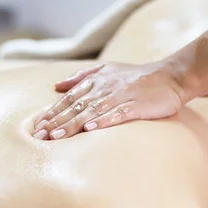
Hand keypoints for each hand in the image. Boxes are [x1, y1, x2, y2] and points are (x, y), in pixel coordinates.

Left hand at [32, 62, 184, 139]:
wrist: (170, 77)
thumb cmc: (136, 77)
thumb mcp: (107, 70)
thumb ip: (81, 78)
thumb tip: (57, 86)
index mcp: (96, 82)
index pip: (69, 98)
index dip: (52, 112)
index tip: (37, 127)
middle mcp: (105, 88)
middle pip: (76, 106)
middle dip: (56, 122)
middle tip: (39, 136)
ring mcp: (121, 96)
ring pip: (92, 111)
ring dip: (73, 124)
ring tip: (57, 136)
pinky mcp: (137, 105)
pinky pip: (118, 114)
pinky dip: (104, 121)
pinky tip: (91, 129)